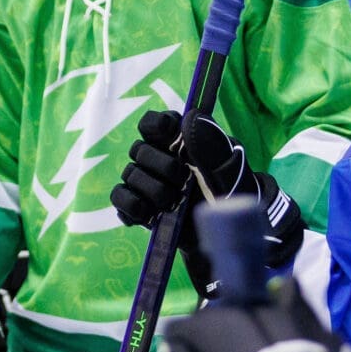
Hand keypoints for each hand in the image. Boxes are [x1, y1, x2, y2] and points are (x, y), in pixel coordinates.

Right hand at [109, 111, 306, 297]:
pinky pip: (119, 198)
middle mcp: (158, 158)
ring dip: (152, 190)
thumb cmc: (230, 194)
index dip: (157, 125)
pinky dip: (133, 206)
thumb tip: (190, 117)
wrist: (226, 234)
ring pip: (130, 174)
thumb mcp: (229, 169)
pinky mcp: (137, 207)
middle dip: (161, 166)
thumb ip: (211, 143)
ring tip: (173, 204)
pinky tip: (152, 215)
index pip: (153, 123)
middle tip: (183, 180)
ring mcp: (145, 183)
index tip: (170, 133)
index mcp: (178, 142)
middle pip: (139, 149)